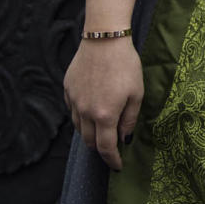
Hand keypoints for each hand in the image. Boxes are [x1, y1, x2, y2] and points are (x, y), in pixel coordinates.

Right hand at [63, 37, 142, 170]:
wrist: (104, 38)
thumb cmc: (126, 64)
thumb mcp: (137, 92)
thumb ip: (129, 119)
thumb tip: (125, 139)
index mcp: (105, 115)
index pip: (106, 148)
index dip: (112, 160)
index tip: (117, 166)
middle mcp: (85, 112)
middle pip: (89, 141)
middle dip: (100, 148)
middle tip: (111, 147)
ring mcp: (74, 101)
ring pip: (78, 127)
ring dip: (89, 132)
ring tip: (101, 128)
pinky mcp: (68, 89)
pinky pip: (72, 110)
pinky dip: (80, 115)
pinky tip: (90, 108)